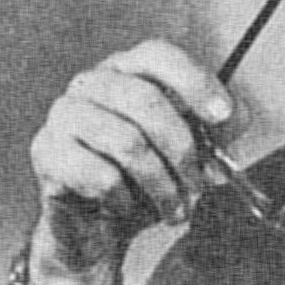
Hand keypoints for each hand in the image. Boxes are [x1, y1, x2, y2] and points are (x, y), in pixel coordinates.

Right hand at [27, 40, 232, 284]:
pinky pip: (100, 175)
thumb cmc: (145, 182)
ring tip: (174, 209)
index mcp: (127, 71)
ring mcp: (64, 115)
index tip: (223, 116)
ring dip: (162, 184)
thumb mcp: (191, 154)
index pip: (158, 54)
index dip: (195, 81)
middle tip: (201, 186)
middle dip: (184, 151)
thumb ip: (216, 131)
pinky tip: (124, 207)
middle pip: (147, 102)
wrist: (98, 230)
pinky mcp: (47, 153)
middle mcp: (91, 83)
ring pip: (127, 142)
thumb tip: (237, 114)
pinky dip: (124, 199)